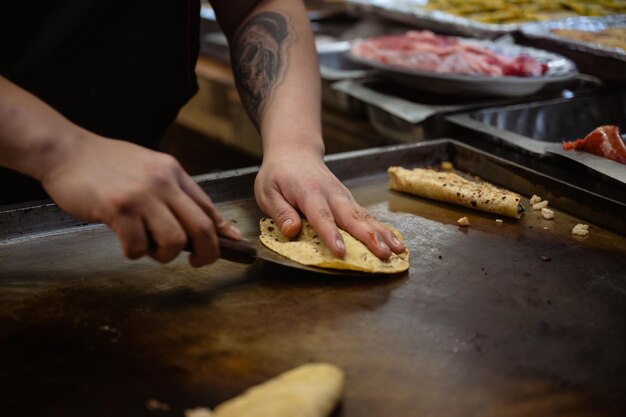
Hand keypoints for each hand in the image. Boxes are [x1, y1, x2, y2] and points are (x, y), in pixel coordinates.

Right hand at [40, 134, 240, 266]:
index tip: (232, 244)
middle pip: (201, 227)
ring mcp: (141, 194)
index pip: (208, 206)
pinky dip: (133, 253)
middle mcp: (163, 181)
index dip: (222, 231)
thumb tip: (203, 219)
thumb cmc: (107, 165)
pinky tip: (124, 242)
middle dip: (206, 253)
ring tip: (148, 247)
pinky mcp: (118, 208)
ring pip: (174, 241)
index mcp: (173, 172)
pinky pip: (138, 246)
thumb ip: (175, 193)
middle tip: (196, 262)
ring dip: (164, 254)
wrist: (65, 151)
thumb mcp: (150, 169)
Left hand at [254, 148, 404, 259]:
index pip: (321, 216)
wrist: (295, 151)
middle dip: (369, 237)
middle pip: (352, 217)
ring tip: (398, 250)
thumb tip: (292, 230)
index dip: (331, 234)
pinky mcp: (350, 200)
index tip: (341, 251)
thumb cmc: (279, 174)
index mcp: (309, 193)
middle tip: (383, 254)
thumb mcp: (267, 191)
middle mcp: (331, 194)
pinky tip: (396, 242)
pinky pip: (367, 216)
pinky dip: (383, 229)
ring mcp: (344, 196)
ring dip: (383, 234)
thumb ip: (280, 212)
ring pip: (365, 216)